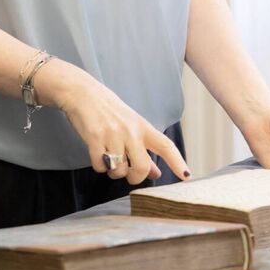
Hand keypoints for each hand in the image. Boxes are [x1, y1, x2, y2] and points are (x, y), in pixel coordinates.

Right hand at [41, 64, 190, 185]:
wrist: (82, 92)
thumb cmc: (108, 110)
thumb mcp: (130, 125)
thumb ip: (144, 150)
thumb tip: (156, 173)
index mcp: (142, 126)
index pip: (166, 145)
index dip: (178, 162)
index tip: (187, 176)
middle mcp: (130, 130)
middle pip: (141, 167)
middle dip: (134, 178)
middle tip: (128, 174)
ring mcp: (112, 134)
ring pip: (119, 170)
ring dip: (113, 172)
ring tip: (109, 159)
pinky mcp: (94, 137)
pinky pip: (100, 166)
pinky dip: (98, 166)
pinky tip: (97, 155)